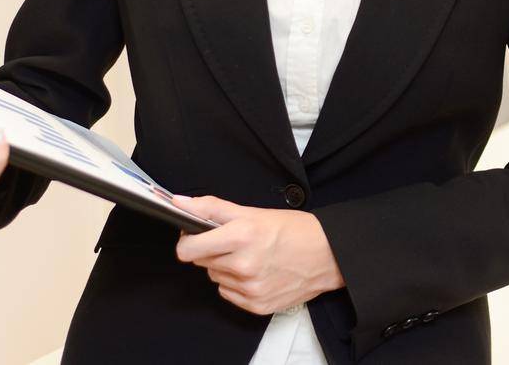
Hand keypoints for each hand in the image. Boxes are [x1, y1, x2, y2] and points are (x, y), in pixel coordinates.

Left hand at [173, 195, 344, 315]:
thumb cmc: (294, 230)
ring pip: (215, 277)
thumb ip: (212, 208)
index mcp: (242, 235)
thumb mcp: (254, 211)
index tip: (194, 236)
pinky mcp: (256, 305)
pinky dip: (237, 284)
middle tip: (237, 242)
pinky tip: (257, 272)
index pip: (188, 249)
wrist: (329, 255)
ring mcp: (250, 288)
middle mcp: (244, 264)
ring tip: (252, 257)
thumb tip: (179, 203)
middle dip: (213, 250)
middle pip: (201, 262)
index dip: (187, 240)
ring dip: (226, 267)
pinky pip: (228, 293)